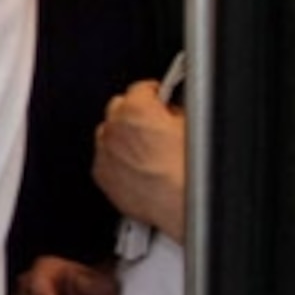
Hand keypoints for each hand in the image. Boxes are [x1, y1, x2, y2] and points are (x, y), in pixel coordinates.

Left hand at [93, 82, 188, 235]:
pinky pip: (105, 159)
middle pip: (118, 109)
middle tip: (154, 125)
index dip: (155, 95)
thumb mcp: (192, 125)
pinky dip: (117, 159)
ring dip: (122, 137)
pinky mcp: (102, 176)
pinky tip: (137, 166)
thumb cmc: (191, 170)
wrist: (184, 204)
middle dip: (135, 114)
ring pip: (108, 134)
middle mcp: (114, 129)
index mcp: (136, 109)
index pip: (141, 89)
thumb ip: (174, 110)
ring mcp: (105, 153)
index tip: (160, 100)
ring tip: (145, 149)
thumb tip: (171, 111)